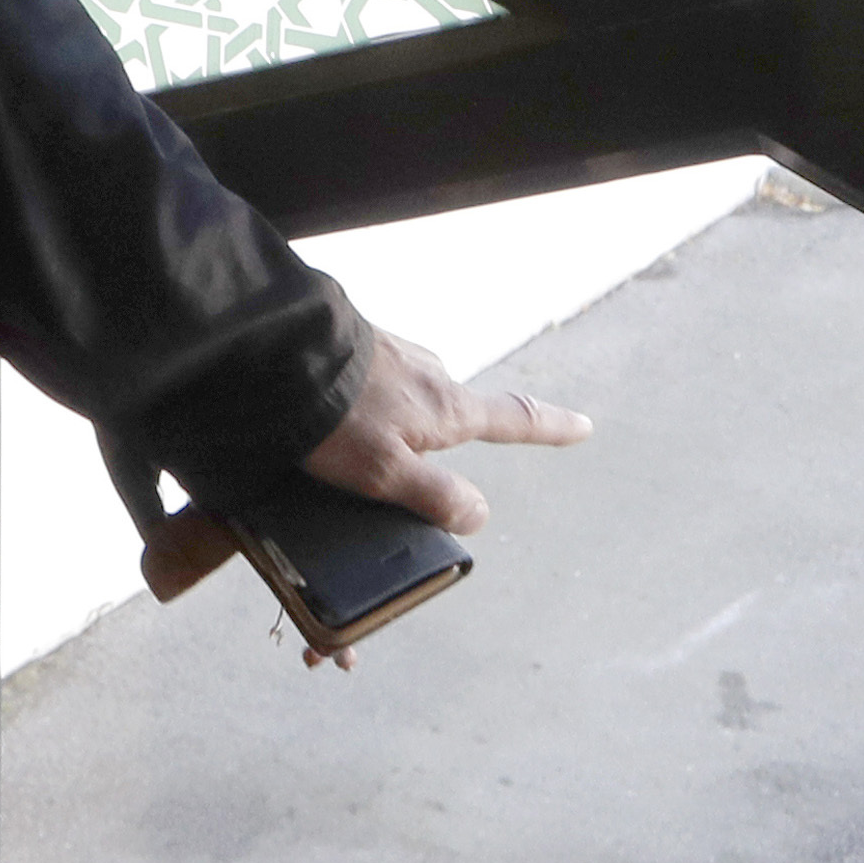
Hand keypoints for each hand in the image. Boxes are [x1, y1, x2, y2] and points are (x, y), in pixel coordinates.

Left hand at [299, 327, 591, 536]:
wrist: (280, 349)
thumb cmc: (333, 416)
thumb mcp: (387, 472)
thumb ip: (436, 496)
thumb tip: (478, 515)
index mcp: (448, 408)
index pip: (515, 419)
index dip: (551, 428)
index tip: (583, 426)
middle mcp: (432, 374)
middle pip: (452, 414)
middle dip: (435, 439)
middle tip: (393, 468)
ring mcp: (397, 355)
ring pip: (409, 398)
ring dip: (389, 421)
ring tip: (342, 448)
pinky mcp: (363, 347)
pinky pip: (375, 385)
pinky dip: (361, 404)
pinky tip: (330, 418)